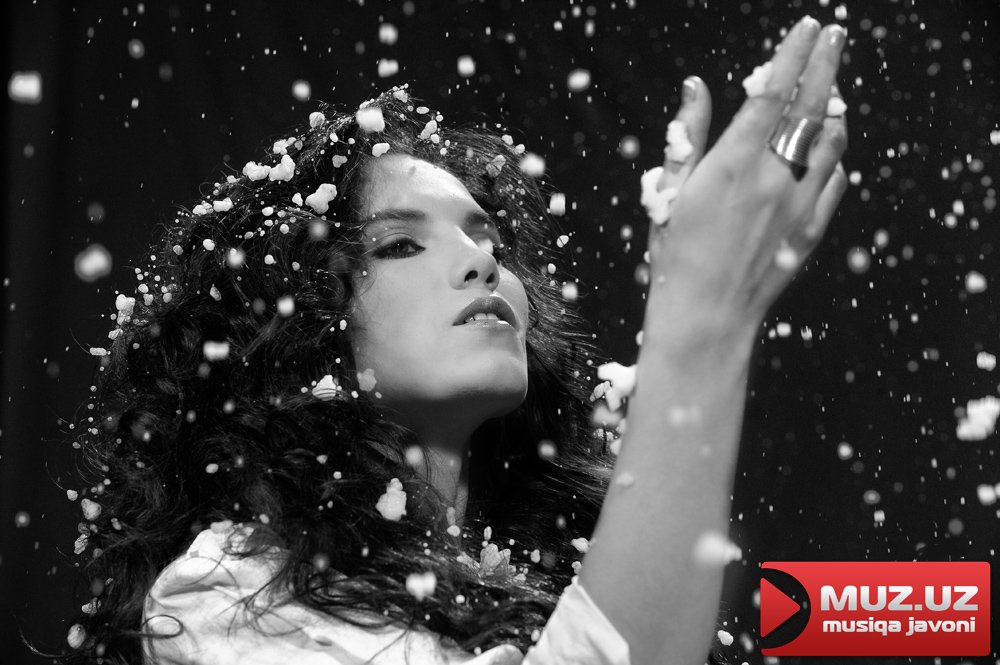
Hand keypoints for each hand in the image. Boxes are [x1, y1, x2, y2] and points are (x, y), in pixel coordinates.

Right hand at [649, 17, 848, 333]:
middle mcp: (772, 176)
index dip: (790, 55)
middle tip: (834, 34)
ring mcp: (798, 203)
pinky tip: (827, 149)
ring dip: (833, 108)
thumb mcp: (669, 192)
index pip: (771, 93)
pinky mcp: (811, 229)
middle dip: (825, 63)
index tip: (804, 26)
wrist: (706, 315)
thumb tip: (695, 86)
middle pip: (810, 105)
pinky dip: (834, 156)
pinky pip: (834, 180)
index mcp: (732, 163)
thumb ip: (688, 135)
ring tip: (832, 89)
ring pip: (830, 140)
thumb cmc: (676, 254)